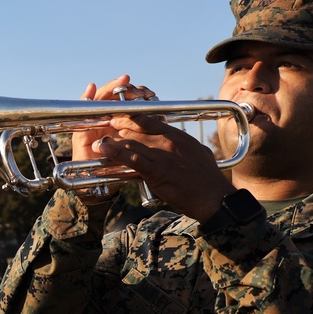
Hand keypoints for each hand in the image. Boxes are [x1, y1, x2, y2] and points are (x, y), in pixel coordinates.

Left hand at [84, 78, 233, 218]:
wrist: (213, 197)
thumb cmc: (206, 178)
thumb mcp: (197, 153)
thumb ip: (184, 145)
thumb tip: (179, 141)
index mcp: (178, 136)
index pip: (150, 120)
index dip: (133, 118)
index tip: (121, 116)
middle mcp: (168, 141)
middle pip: (137, 130)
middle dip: (119, 128)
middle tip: (106, 127)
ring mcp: (162, 155)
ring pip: (132, 142)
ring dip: (112, 141)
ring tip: (99, 141)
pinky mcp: (157, 171)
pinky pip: (133, 159)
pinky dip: (116, 153)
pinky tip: (104, 149)